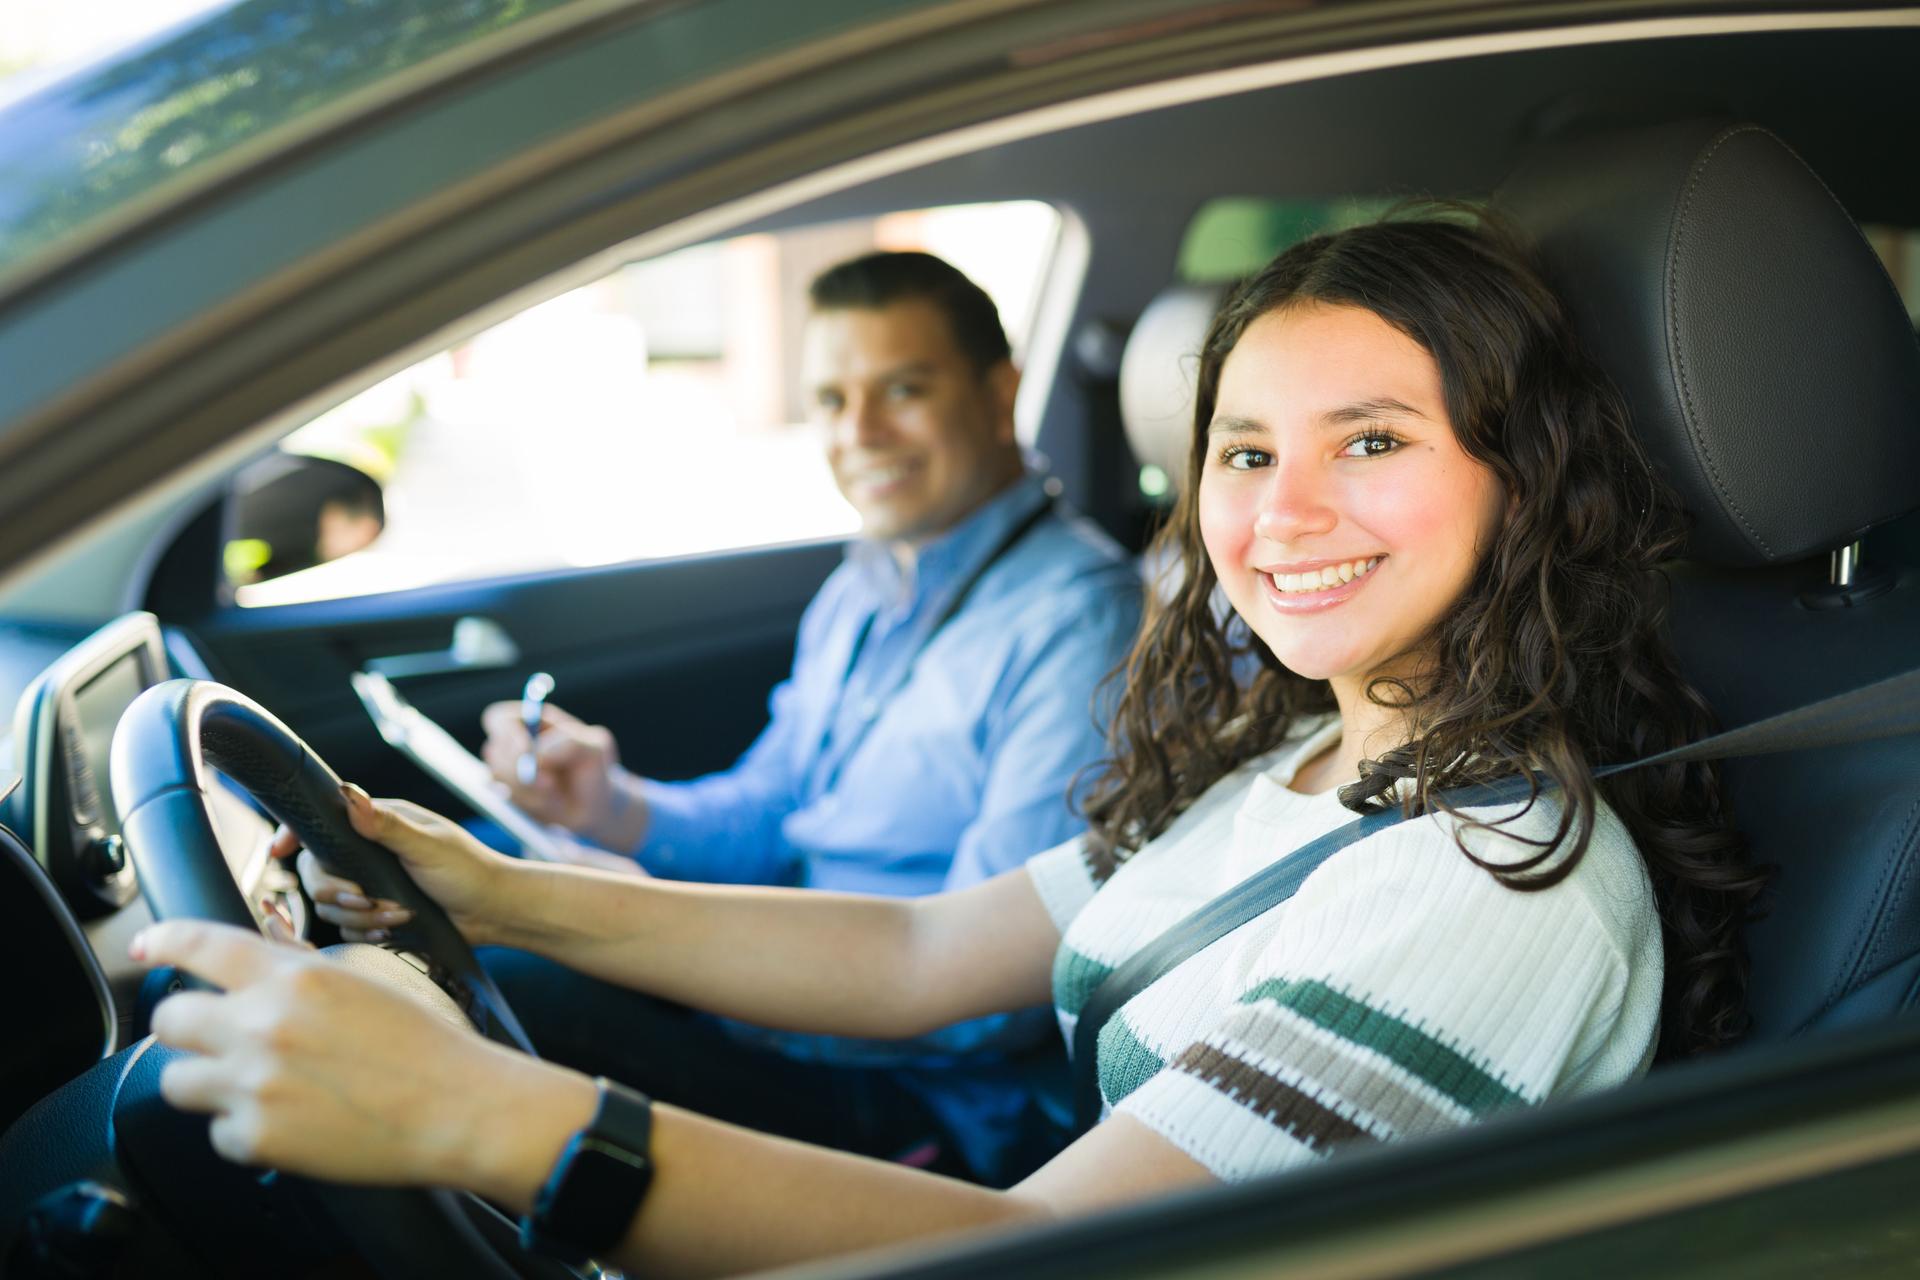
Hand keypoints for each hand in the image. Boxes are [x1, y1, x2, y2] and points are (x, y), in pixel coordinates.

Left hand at [132, 920, 594, 1194]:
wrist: (458, 1106)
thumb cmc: (423, 1045)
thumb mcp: (359, 983)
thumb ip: (294, 974)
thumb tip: (248, 968)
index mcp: (291, 977)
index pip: (200, 944)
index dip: (163, 942)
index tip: (147, 948)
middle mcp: (262, 1025)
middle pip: (170, 1019)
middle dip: (186, 1028)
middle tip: (213, 1038)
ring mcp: (253, 1084)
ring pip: (175, 1081)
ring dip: (205, 1082)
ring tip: (250, 1087)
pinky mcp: (256, 1137)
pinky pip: (217, 1133)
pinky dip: (244, 1131)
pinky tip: (288, 1122)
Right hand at [272, 784, 521, 946]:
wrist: (495, 912)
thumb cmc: (471, 871)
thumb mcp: (429, 845)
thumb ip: (387, 825)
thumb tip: (347, 793)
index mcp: (379, 823)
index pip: (323, 822)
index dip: (293, 834)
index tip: (277, 852)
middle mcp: (369, 852)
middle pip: (317, 871)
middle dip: (337, 891)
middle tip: (365, 899)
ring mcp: (372, 883)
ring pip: (331, 904)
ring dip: (360, 915)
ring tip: (397, 916)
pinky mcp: (377, 913)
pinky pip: (349, 927)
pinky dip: (367, 931)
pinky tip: (393, 930)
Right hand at [480, 700, 632, 840]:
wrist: (594, 804)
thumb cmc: (594, 767)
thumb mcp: (596, 748)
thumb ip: (570, 742)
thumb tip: (537, 753)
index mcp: (532, 722)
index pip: (499, 719)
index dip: (507, 733)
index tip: (525, 750)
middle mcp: (513, 744)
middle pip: (494, 752)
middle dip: (521, 770)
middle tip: (549, 782)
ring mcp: (506, 771)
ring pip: (499, 779)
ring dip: (530, 790)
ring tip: (556, 792)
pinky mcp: (507, 795)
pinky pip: (507, 801)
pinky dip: (531, 805)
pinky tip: (551, 803)